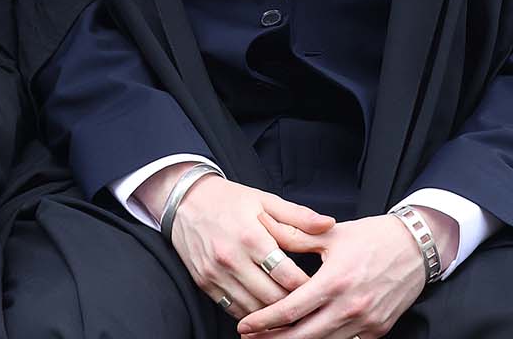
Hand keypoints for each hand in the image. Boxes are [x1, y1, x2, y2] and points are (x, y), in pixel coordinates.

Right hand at [141, 164, 332, 322]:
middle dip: (294, 303)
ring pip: (253, 310)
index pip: (287, 276)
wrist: (184, 200)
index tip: (320, 287)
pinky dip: (250, 312)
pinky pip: (232, 309)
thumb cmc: (228, 199)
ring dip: (273, 312)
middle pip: (272, 298)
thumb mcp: (265, 200)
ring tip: (289, 308)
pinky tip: (263, 307)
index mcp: (251, 236)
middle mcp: (231, 258)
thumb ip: (298, 216)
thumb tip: (328, 223)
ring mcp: (215, 274)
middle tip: (308, 302)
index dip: (308, 286)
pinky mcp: (204, 283)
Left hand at [234, 213, 427, 336]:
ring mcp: (365, 322)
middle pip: (304, 336)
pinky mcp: (377, 330)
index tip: (244, 326)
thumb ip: (294, 235)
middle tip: (250, 338)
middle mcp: (350, 306)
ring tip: (274, 338)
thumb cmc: (372, 237)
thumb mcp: (331, 233)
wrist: (416, 248)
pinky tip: (307, 335)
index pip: (291, 310)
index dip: (264, 321)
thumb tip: (262, 223)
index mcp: (335, 281)